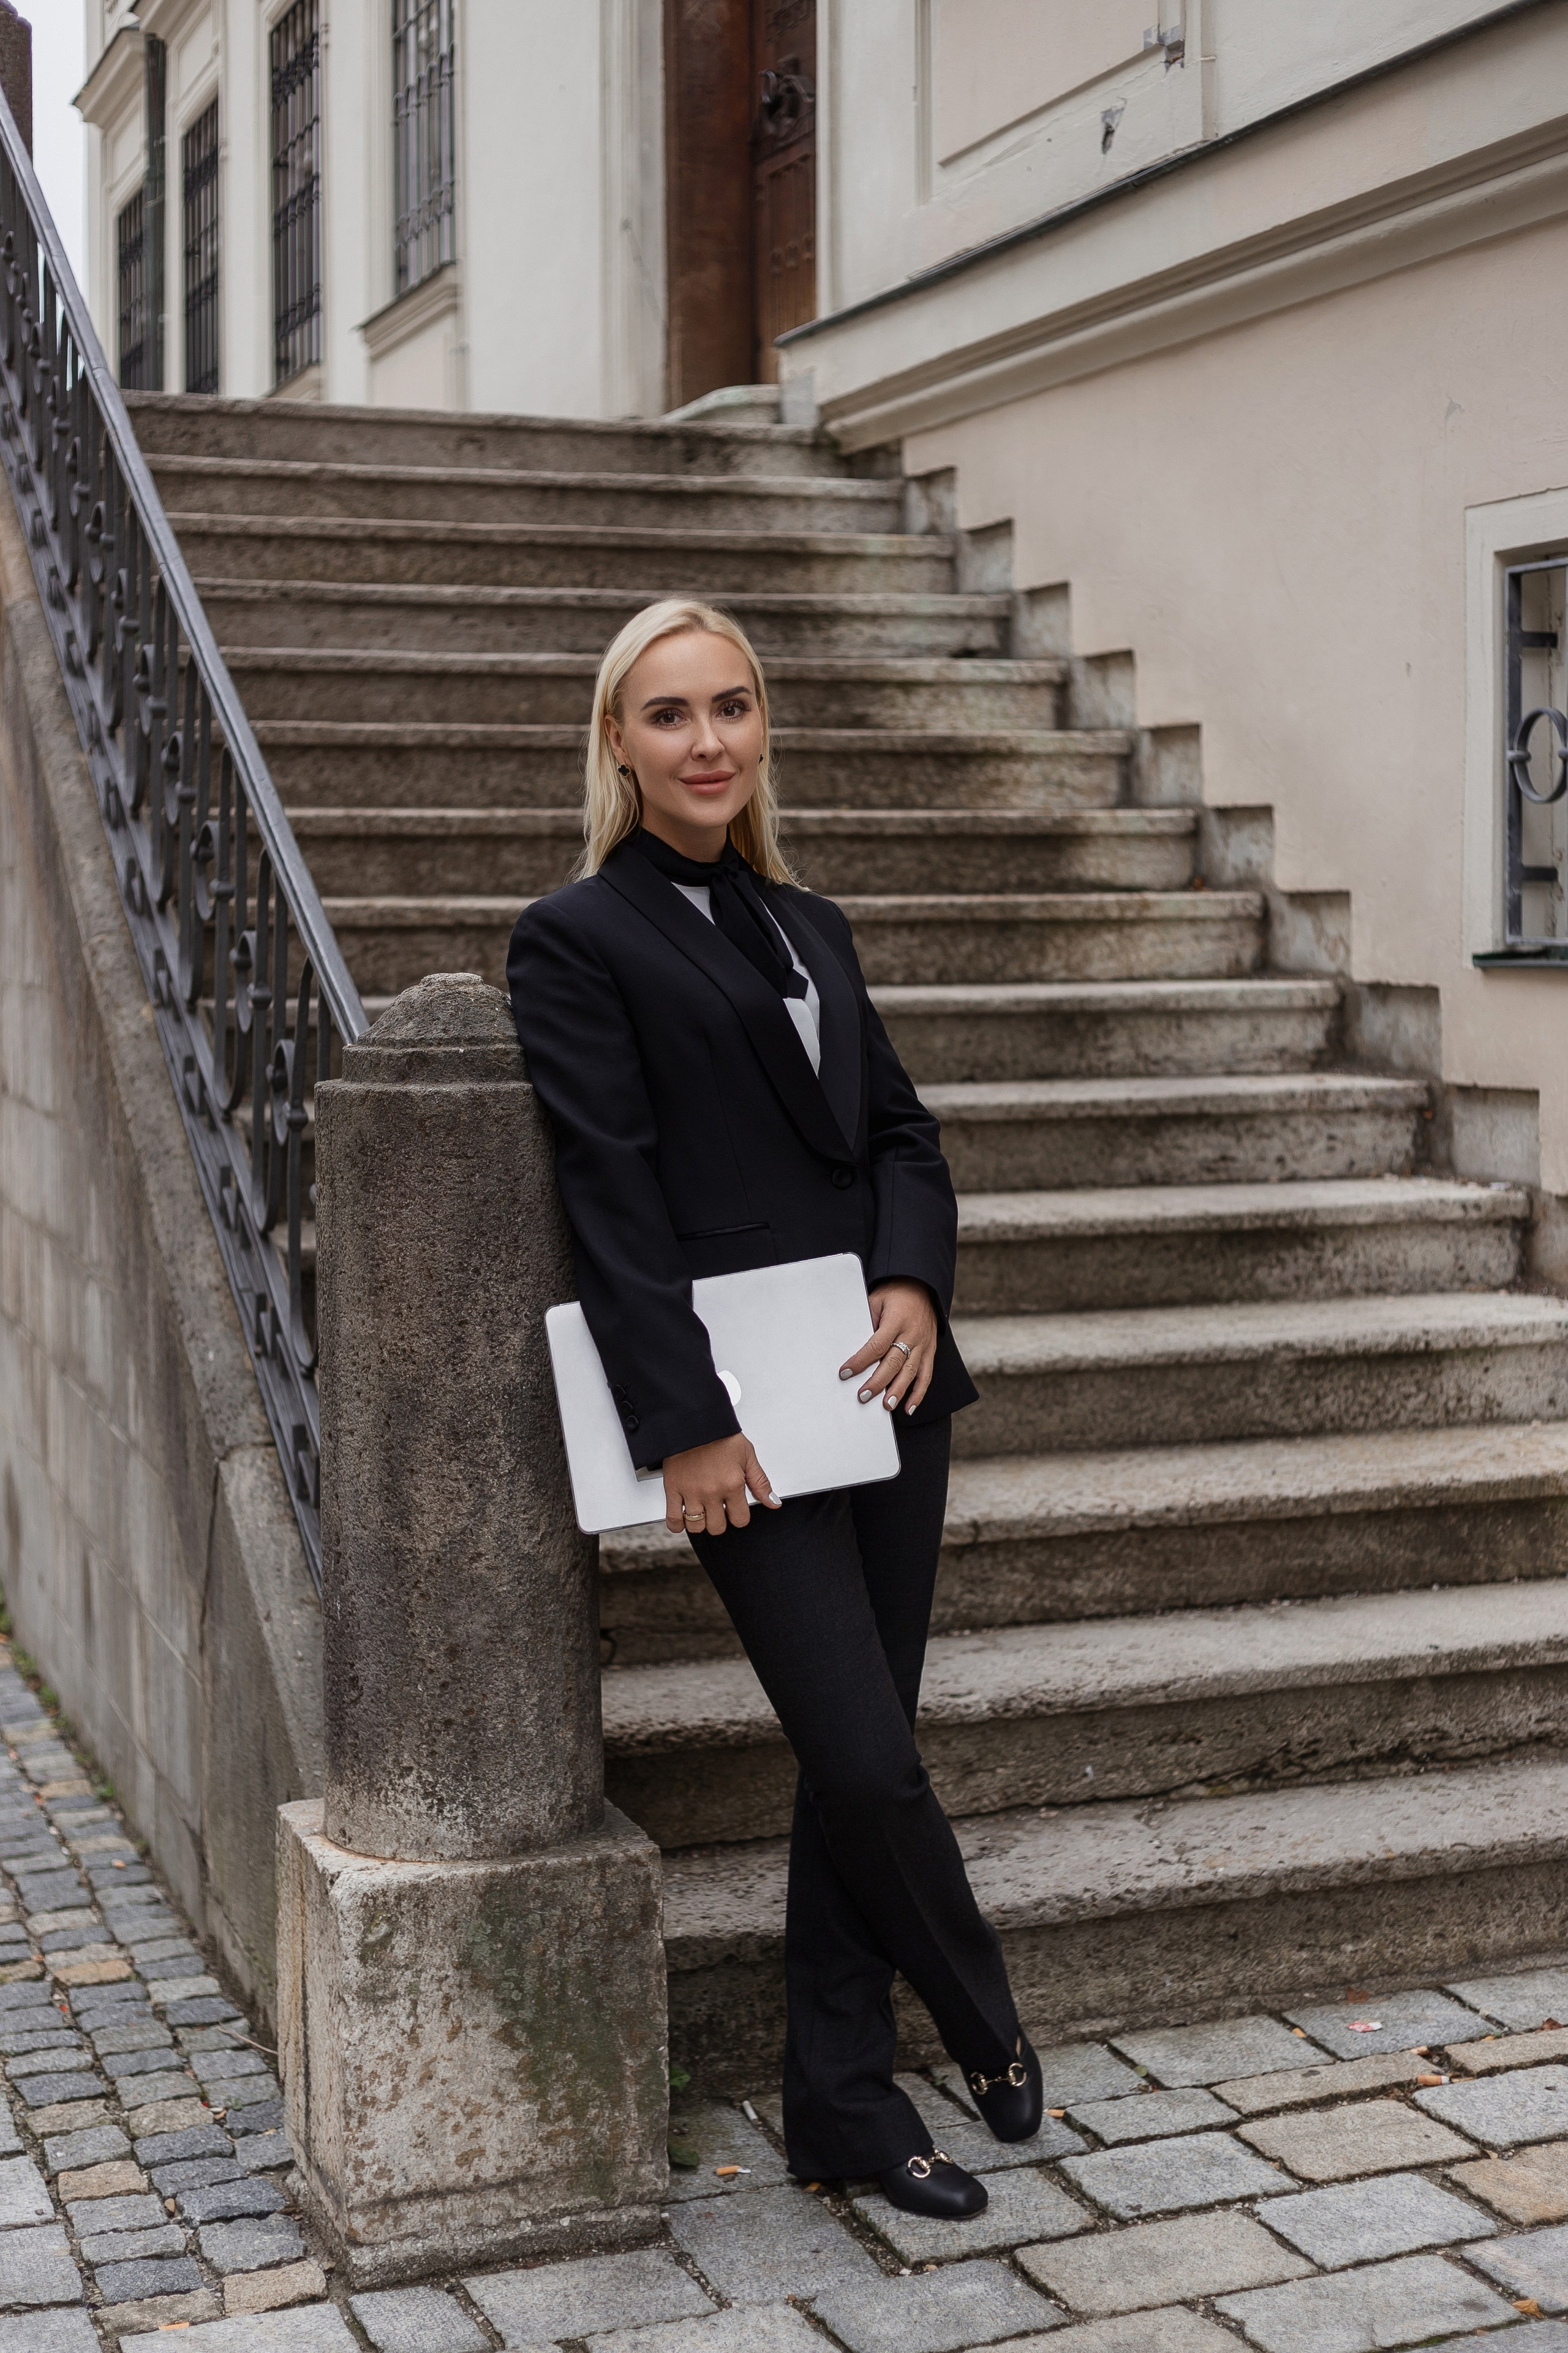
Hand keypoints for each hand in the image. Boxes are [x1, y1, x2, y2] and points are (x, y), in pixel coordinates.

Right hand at [665, 1432, 779, 1535]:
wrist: (693, 1420)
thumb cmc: (719, 1434)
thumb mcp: (747, 1455)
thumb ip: (760, 1482)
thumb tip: (772, 1502)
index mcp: (732, 1484)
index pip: (740, 1520)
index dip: (739, 1516)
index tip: (735, 1509)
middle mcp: (711, 1491)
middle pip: (717, 1527)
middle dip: (720, 1521)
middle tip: (719, 1509)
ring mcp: (690, 1492)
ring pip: (696, 1527)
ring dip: (701, 1523)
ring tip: (703, 1512)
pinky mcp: (672, 1488)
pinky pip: (672, 1518)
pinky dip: (677, 1525)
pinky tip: (683, 1519)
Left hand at [840, 1280, 938, 1415]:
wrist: (923, 1286)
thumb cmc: (895, 1294)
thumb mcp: (877, 1300)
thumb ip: (867, 1320)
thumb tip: (852, 1343)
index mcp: (896, 1320)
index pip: (876, 1345)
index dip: (860, 1361)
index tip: (845, 1372)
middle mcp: (911, 1334)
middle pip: (893, 1362)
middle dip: (877, 1382)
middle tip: (863, 1396)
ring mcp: (923, 1344)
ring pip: (910, 1372)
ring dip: (898, 1391)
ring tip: (886, 1406)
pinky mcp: (930, 1351)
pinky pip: (926, 1375)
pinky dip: (919, 1393)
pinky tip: (909, 1408)